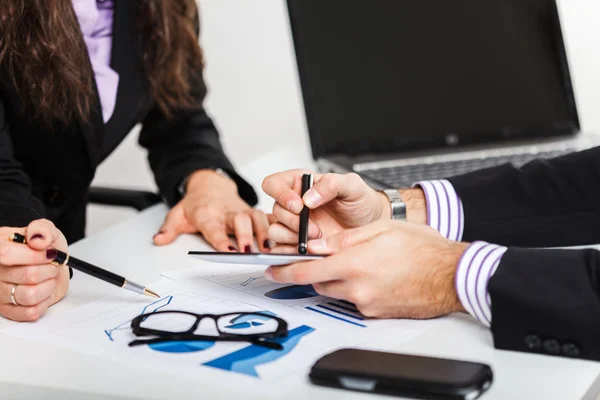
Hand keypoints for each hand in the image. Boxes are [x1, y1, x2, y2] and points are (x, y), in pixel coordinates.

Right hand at [0, 219, 69, 321]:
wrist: (50, 264)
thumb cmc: (43, 248)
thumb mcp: (46, 230)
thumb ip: (41, 229)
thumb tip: (37, 240)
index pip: (6, 253)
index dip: (34, 255)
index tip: (50, 253)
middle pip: (28, 275)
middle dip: (49, 269)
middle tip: (51, 265)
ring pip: (29, 295)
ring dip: (47, 286)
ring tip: (47, 278)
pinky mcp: (9, 310)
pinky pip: (30, 312)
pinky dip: (44, 301)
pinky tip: (43, 291)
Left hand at [154, 169, 272, 251]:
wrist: (210, 185)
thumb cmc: (196, 204)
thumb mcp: (177, 214)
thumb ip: (169, 229)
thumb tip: (158, 240)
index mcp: (208, 213)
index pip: (214, 228)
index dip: (221, 240)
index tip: (228, 252)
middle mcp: (227, 211)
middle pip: (240, 220)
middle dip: (247, 236)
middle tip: (250, 252)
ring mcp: (242, 210)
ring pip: (257, 217)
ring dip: (265, 232)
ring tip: (269, 247)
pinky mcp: (253, 212)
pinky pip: (267, 217)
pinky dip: (276, 226)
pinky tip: (283, 237)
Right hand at [261, 170, 426, 251]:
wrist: (371, 225)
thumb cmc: (360, 201)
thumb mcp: (351, 185)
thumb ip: (330, 184)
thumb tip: (308, 197)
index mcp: (300, 184)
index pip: (274, 184)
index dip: (281, 194)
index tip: (299, 205)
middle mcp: (294, 204)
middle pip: (275, 211)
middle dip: (293, 222)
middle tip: (313, 228)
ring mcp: (294, 225)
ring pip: (275, 230)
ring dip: (292, 237)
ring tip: (315, 239)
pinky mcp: (297, 244)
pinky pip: (282, 248)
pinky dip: (291, 251)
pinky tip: (308, 250)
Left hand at [264, 220, 467, 318]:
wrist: (451, 275)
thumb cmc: (423, 248)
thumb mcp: (381, 230)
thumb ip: (344, 239)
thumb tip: (317, 245)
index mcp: (354, 264)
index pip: (305, 271)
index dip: (283, 272)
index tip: (271, 270)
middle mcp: (357, 288)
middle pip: (320, 282)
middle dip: (317, 270)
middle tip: (328, 257)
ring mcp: (367, 304)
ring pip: (337, 292)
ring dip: (338, 278)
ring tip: (360, 263)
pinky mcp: (377, 314)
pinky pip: (355, 301)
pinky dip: (356, 288)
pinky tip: (375, 275)